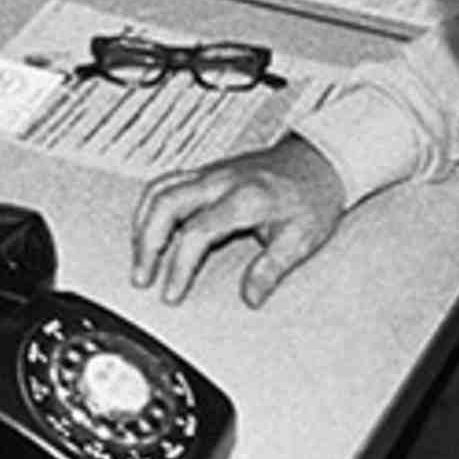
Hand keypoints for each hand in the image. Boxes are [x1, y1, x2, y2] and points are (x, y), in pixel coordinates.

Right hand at [130, 135, 348, 308]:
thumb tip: (250, 297)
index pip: (197, 231)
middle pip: (165, 204)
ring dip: (142, 224)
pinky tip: (148, 229)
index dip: (179, 266)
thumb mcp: (301, 238)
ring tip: (139, 258)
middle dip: (146, 243)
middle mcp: (221, 181)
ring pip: (159, 190)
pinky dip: (150, 208)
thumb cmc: (312, 196)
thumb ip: (271, 268)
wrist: (319, 161)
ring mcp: (210, 173)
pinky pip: (166, 184)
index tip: (171, 293)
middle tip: (142, 277)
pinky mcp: (206, 172)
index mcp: (245, 198)